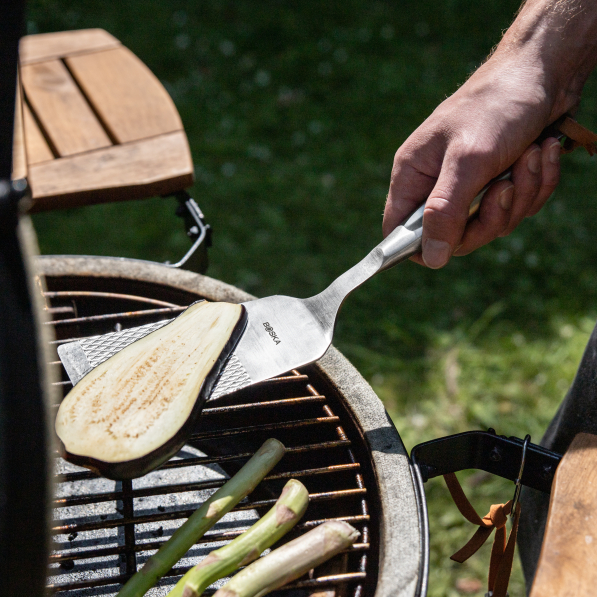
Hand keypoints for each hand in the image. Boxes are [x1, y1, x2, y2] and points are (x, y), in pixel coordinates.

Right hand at [383, 56, 561, 268]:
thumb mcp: (468, 160)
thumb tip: (431, 258)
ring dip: (521, 194)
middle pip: (455, 236)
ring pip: (492, 223)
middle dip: (492, 215)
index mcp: (414, 176)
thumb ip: (445, 211)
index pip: (400, 232)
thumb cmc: (497, 105)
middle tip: (506, 184)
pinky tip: (542, 152)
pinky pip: (517, 207)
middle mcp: (437, 185)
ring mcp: (470, 185)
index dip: (423, 246)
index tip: (457, 239)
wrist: (546, 70)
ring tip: (529, 154)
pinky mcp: (500, 181)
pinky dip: (536, 184)